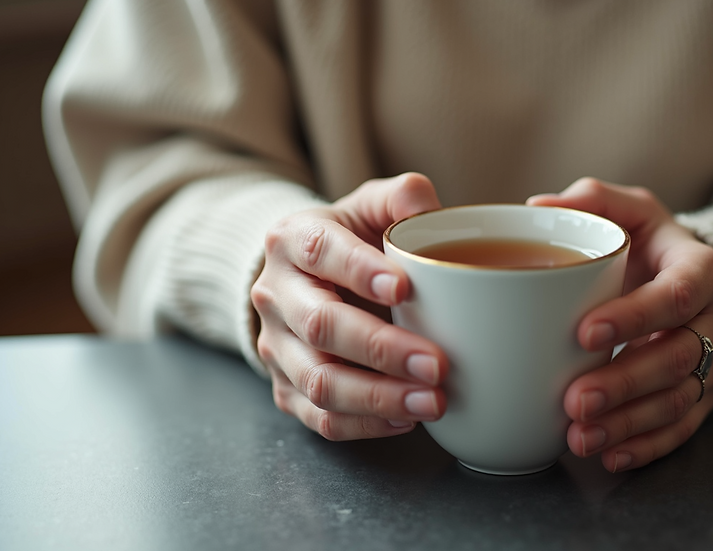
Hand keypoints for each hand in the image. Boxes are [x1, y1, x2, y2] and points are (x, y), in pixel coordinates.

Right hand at [251, 173, 448, 439]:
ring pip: (320, 381)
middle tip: (438, 363)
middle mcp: (275, 294)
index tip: (404, 288)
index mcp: (291, 240)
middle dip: (381, 349)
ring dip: (379, 397)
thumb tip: (427, 207)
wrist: (303, 280)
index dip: (358, 270)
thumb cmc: (349, 241)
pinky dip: (366, 425)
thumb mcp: (369, 207)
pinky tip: (407, 418)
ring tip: (434, 401)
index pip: (318, 251)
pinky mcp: (286, 389)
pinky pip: (321, 418)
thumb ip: (400, 197)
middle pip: (320, 327)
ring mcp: (276, 347)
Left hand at [528, 178, 712, 471]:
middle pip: (677, 358)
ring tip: (580, 437)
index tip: (584, 332)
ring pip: (679, 401)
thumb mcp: (634, 211)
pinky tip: (611, 455)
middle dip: (624, 384)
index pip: (676, 296)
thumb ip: (592, 200)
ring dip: (629, 423)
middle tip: (573, 400)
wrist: (698, 280)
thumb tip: (538, 207)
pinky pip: (683, 428)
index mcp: (703, 269)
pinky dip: (647, 446)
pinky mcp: (709, 395)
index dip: (634, 317)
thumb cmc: (655, 245)